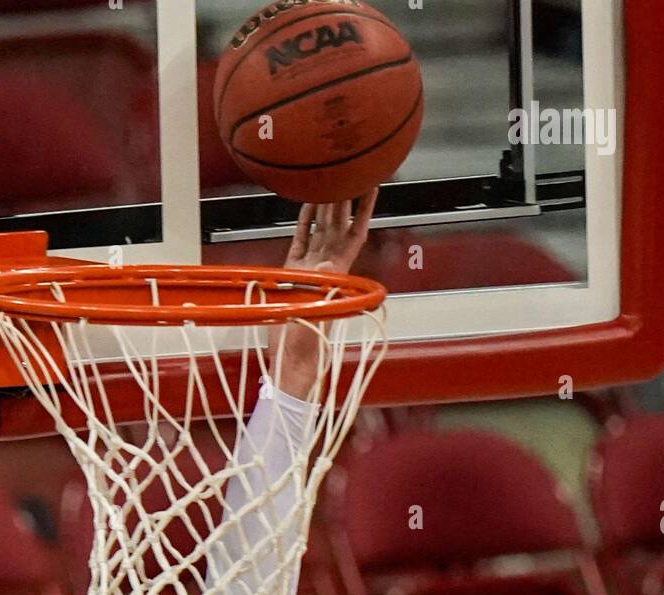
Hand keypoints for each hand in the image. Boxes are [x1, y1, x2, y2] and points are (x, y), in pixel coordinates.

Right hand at [270, 190, 378, 395]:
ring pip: (320, 227)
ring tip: (329, 176)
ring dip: (325, 203)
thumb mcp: (318, 312)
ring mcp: (309, 267)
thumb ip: (324, 288)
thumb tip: (328, 262)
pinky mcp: (292, 271)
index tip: (373, 182)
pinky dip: (303, 221)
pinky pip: (300, 239)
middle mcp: (327, 265)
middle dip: (344, 195)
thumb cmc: (307, 343)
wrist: (290, 359)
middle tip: (348, 166)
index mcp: (338, 271)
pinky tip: (306, 203)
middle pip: (338, 222)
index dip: (365, 207)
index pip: (355, 231)